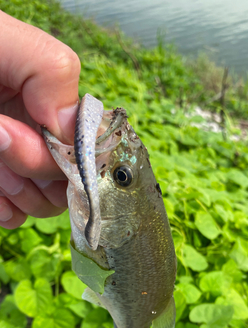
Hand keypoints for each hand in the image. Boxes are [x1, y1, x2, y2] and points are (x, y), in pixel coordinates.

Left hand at [0, 11, 80, 228]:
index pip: (89, 148)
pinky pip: (14, 216)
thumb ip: (52, 73)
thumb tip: (70, 128)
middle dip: (34, 169)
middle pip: (68, 182)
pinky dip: (4, 210)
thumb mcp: (6, 42)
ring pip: (42, 204)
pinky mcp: (0, 187)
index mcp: (51, 106)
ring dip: (20, 193)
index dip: (65, 156)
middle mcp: (41, 138)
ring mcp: (17, 166)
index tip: (12, 134)